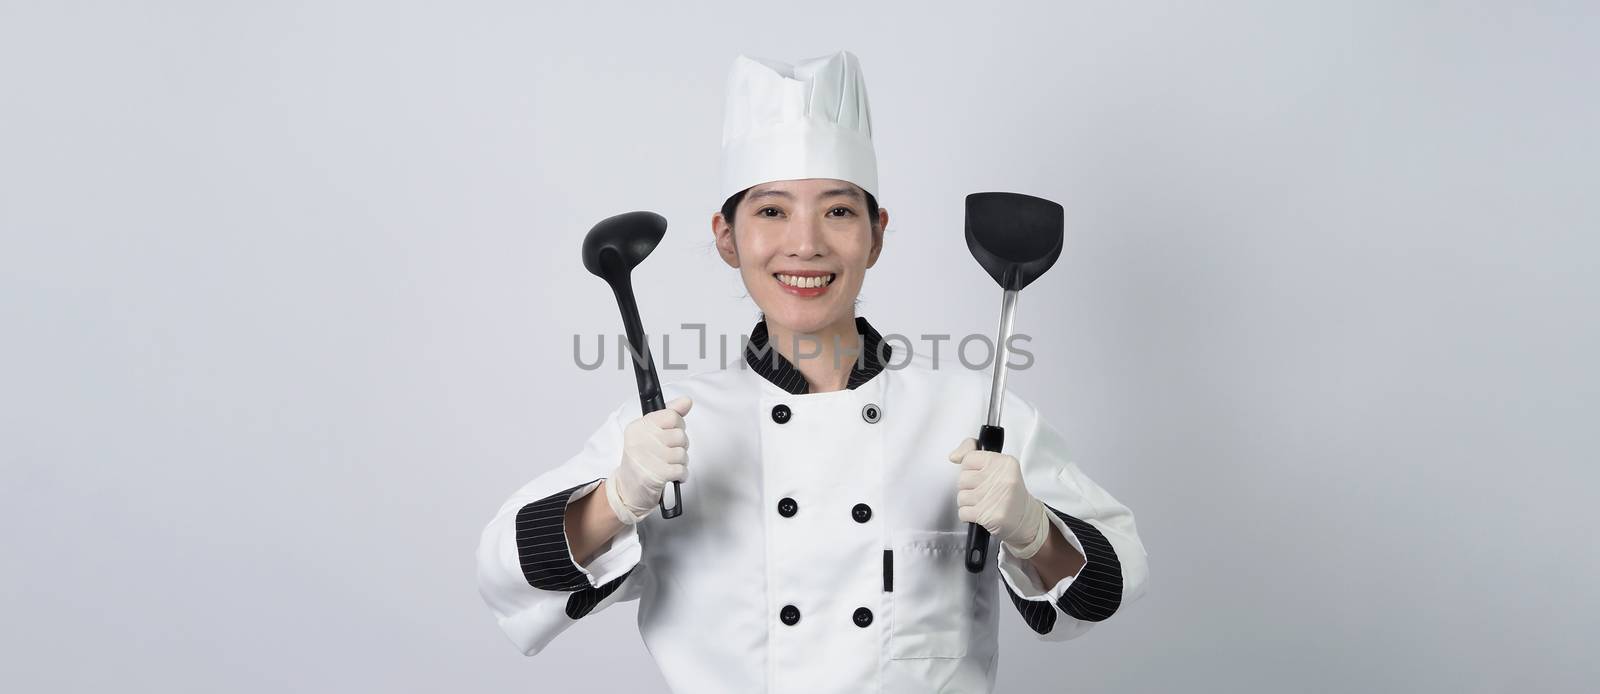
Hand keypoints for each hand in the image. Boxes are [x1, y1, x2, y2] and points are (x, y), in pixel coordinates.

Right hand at [605, 396, 692, 524]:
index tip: (671, 432)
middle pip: (680, 435)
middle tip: (669, 452)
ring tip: (669, 464)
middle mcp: (640, 440)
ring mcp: (647, 458)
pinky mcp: (655, 475)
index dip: (678, 425)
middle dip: (680, 445)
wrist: (628, 489)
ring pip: (682, 453)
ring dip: (681, 461)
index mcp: (639, 426)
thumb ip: (670, 414)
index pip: (671, 415)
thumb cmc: (642, 458)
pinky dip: (681, 474)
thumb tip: (687, 401)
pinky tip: (672, 474)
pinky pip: (682, 470)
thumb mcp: (651, 432)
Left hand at [948, 437, 1050, 558]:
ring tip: (984, 503)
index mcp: (1004, 463)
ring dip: (968, 503)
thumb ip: (973, 455)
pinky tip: (982, 513)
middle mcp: (1001, 478)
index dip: (970, 469)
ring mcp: (994, 497)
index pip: (968, 458)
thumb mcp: (998, 466)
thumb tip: (954, 456)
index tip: (981, 475)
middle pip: (962, 478)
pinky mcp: (988, 515)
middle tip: (985, 492)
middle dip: (969, 487)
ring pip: (961, 496)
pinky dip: (969, 515)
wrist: (1026, 518)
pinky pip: (963, 512)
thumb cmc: (1009, 492)